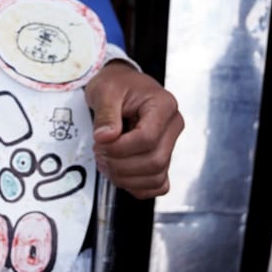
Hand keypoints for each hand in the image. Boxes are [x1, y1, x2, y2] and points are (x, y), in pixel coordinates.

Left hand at [84, 60, 183, 198]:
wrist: (119, 87)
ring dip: (124, 177)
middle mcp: (173, 127)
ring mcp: (170, 145)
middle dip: (119, 164)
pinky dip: (135, 186)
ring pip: (155, 177)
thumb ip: (106, 114)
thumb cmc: (115, 85)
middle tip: (99, 152)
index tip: (100, 142)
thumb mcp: (105, 91)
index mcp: (164, 106)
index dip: (119, 148)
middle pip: (154, 162)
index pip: (147, 139)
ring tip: (105, 161)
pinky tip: (118, 173)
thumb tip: (106, 138)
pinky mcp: (162, 160)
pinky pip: (157, 185)